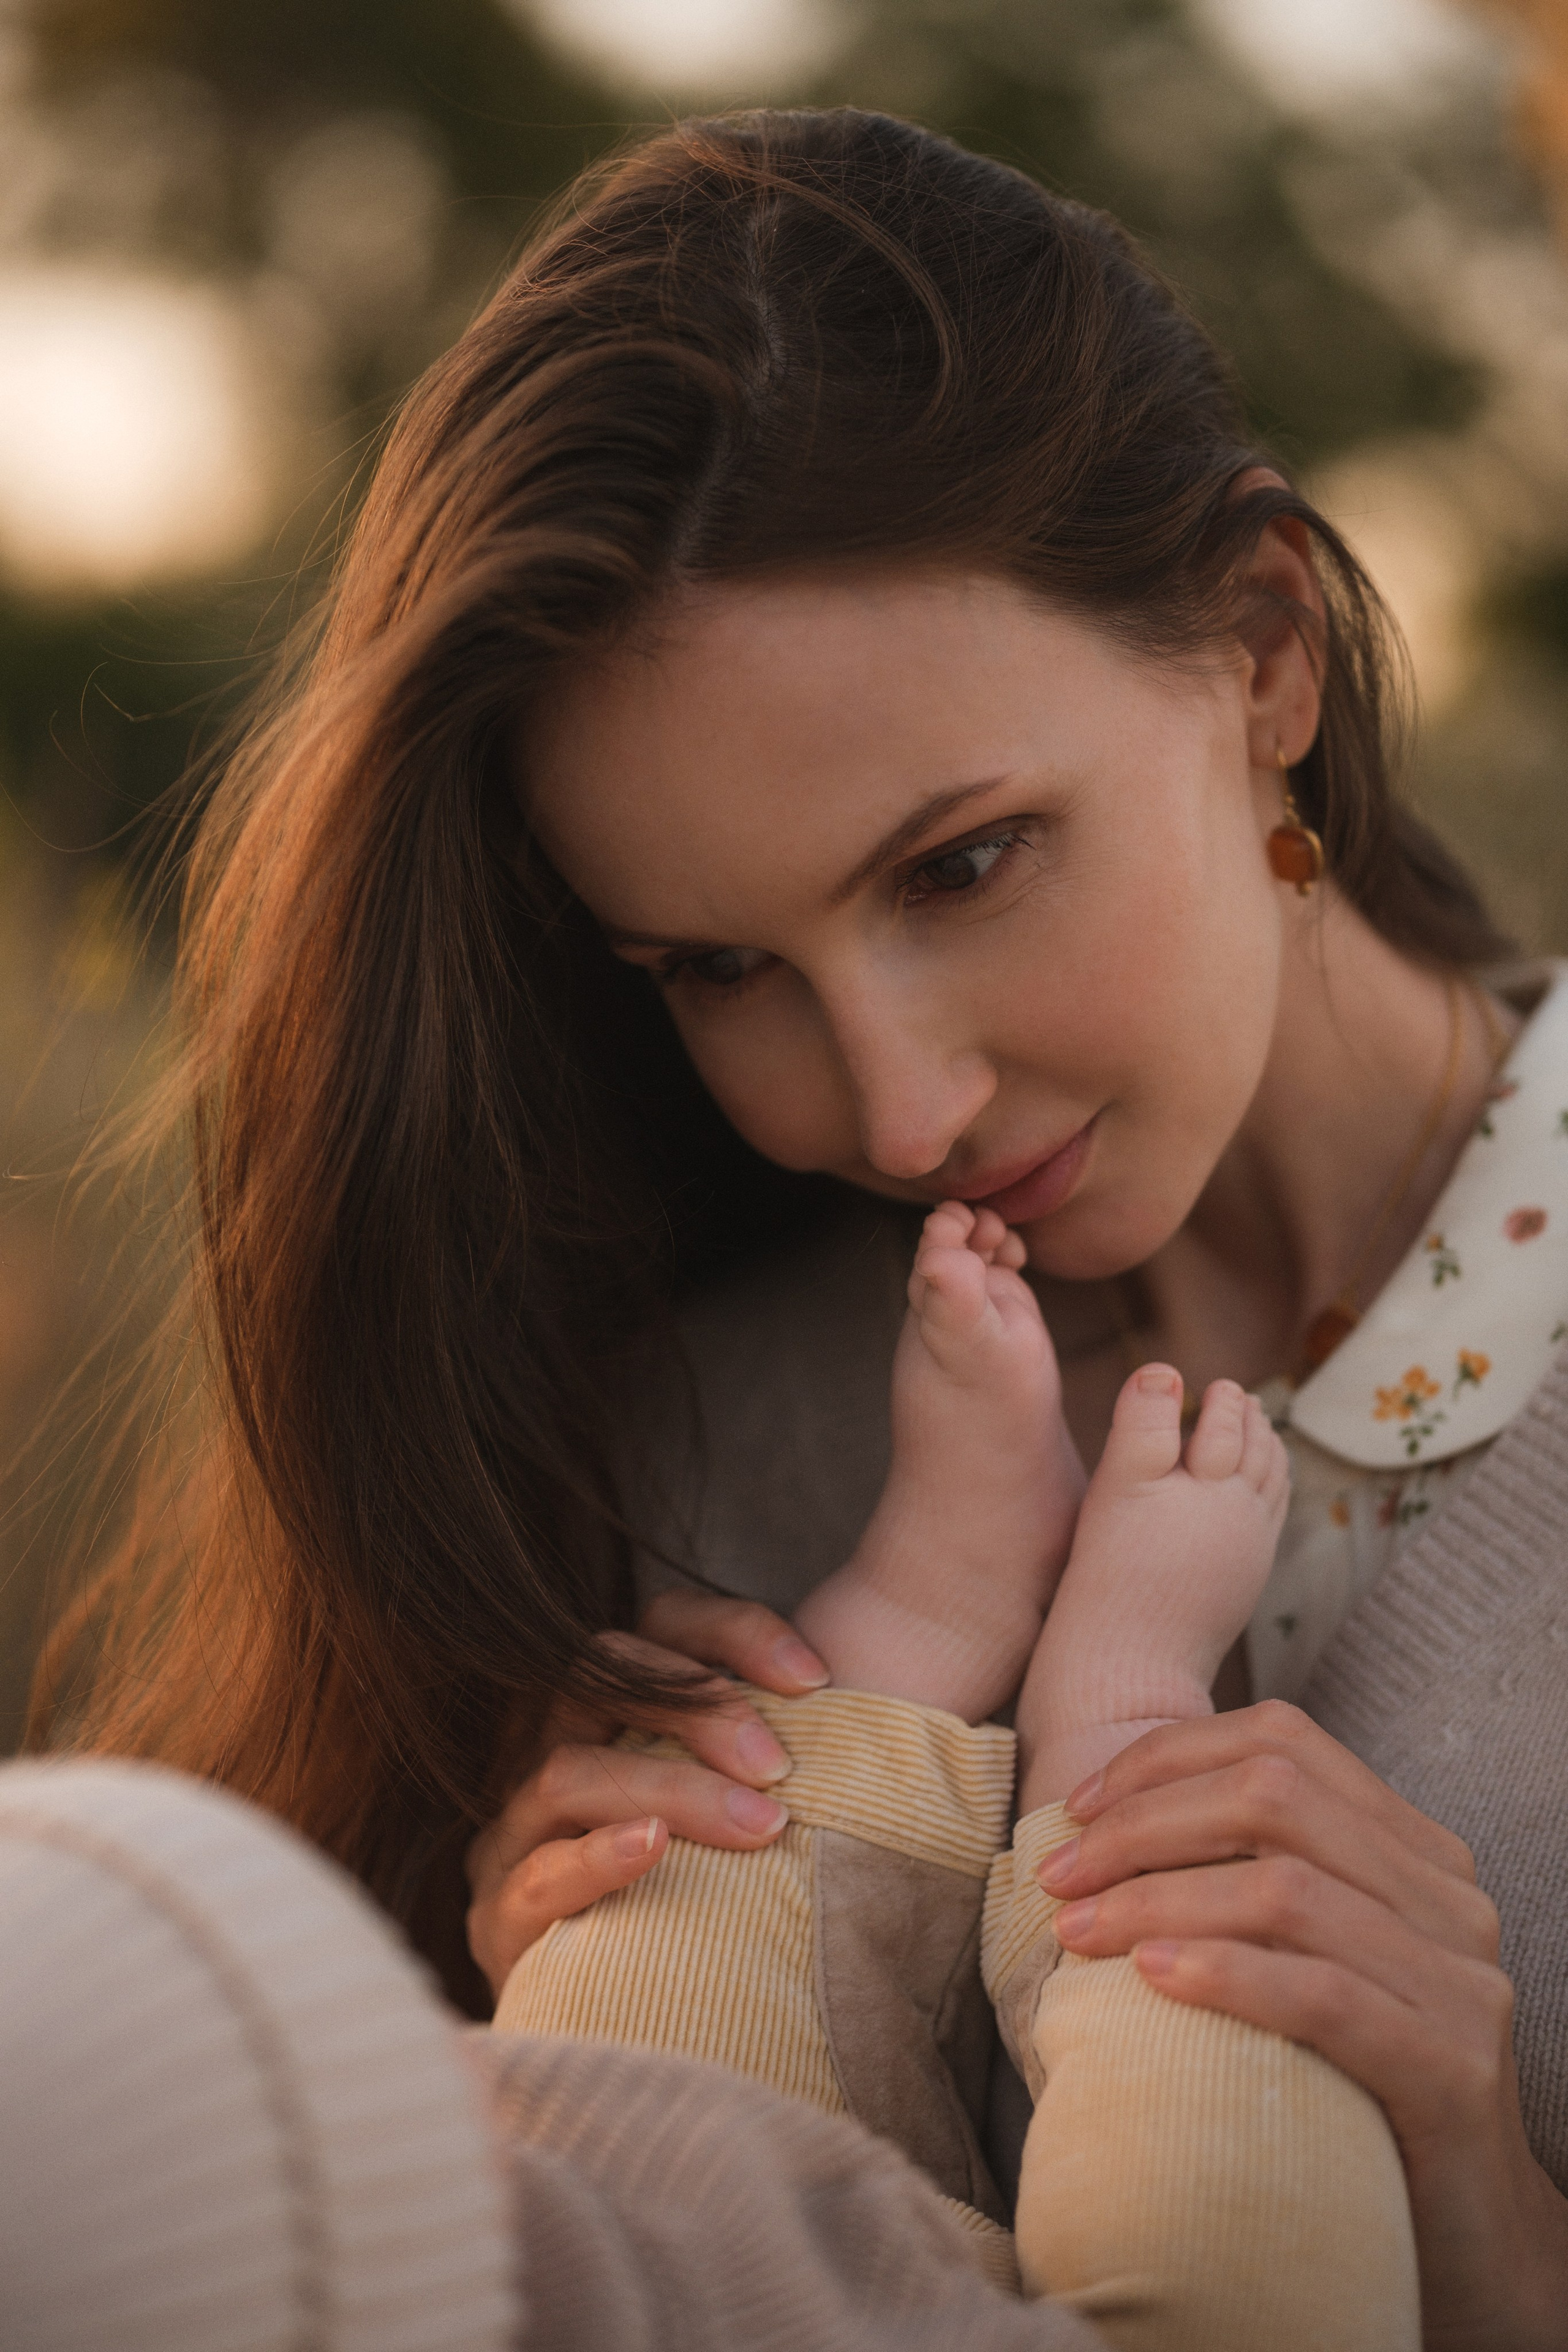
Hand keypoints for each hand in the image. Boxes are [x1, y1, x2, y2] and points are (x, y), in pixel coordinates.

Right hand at [466, 1592, 826, 1999]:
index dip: (735, 1633)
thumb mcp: (741, 1805)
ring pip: (568, 1770)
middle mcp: (545, 1746)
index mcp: (607, 1703)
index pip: (659, 1622)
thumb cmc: (710, 1893)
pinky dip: (597, 1857)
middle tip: (780, 1765)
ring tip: (754, 1825)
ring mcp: (514, 1832)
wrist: (635, 2019)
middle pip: (599, 1673)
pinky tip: (652, 1849)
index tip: (815, 1679)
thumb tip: (868, 1707)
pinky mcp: (499, 1916)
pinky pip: (537, 1875)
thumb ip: (771, 1752)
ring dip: (669, 1789)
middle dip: (697, 1707)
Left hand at [1039, 1701, 1567, 2350]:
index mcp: (1415, 1852)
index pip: (1282, 1743)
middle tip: (1060, 1873)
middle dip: (1144, 1824)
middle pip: (1273, 1799)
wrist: (1477, 2238)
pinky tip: (1152, 1978)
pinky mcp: (1452, 2069)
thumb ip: (1253, 1887)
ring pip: (1284, 1890)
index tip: (1079, 1804)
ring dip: (1158, 1898)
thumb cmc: (1360, 2089)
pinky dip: (1225, 1973)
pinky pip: (1323, 1994)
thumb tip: (1099, 1829)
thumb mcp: (1313, 1962)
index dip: (1169, 1757)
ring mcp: (1459, 1981)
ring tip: (1078, 1931)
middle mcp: (1447, 1897)